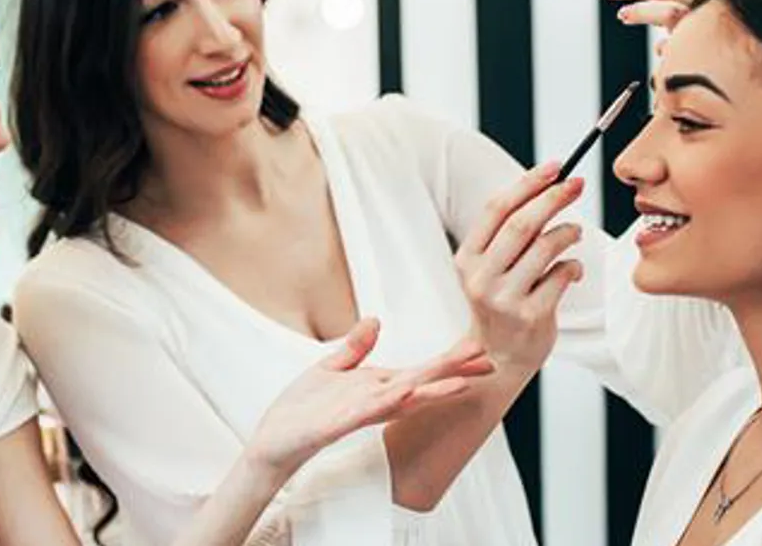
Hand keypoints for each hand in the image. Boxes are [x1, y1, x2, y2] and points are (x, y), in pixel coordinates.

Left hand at [244, 318, 493, 474]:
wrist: (274, 441)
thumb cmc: (303, 411)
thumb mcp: (330, 369)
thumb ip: (356, 348)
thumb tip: (376, 320)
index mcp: (376, 388)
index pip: (420, 372)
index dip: (449, 362)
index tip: (479, 350)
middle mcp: (374, 401)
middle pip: (420, 384)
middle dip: (452, 372)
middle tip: (487, 362)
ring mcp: (358, 413)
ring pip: (400, 400)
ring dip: (429, 391)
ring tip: (459, 383)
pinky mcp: (336, 424)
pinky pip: (364, 412)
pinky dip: (383, 402)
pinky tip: (401, 393)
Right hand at [453, 161, 585, 373]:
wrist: (497, 357)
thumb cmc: (500, 302)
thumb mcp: (490, 268)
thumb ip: (509, 235)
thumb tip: (547, 188)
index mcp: (467, 258)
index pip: (496, 209)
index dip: (527, 183)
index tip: (555, 167)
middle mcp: (481, 278)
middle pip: (522, 224)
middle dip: (553, 198)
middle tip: (576, 185)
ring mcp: (505, 299)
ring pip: (546, 248)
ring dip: (568, 232)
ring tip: (576, 232)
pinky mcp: (531, 316)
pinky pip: (562, 276)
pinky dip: (574, 266)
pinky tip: (573, 270)